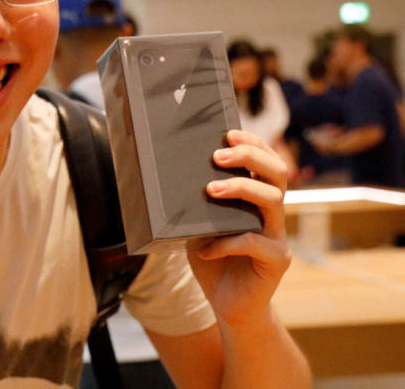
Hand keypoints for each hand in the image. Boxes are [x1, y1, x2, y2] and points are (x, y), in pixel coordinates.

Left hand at [187, 129, 290, 326]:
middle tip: (218, 156)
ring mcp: (278, 236)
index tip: (228, 134)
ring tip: (210, 191)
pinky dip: (226, 243)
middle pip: (277, 173)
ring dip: (240, 189)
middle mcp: (272, 213)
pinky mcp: (276, 260)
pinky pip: (255, 243)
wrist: (228, 305)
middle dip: (250, 157)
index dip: (253, 143)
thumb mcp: (196, 224)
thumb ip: (192, 203)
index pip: (266, 160)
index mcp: (257, 198)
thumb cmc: (211, 258)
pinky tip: (206, 250)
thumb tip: (161, 174)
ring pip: (273, 200)